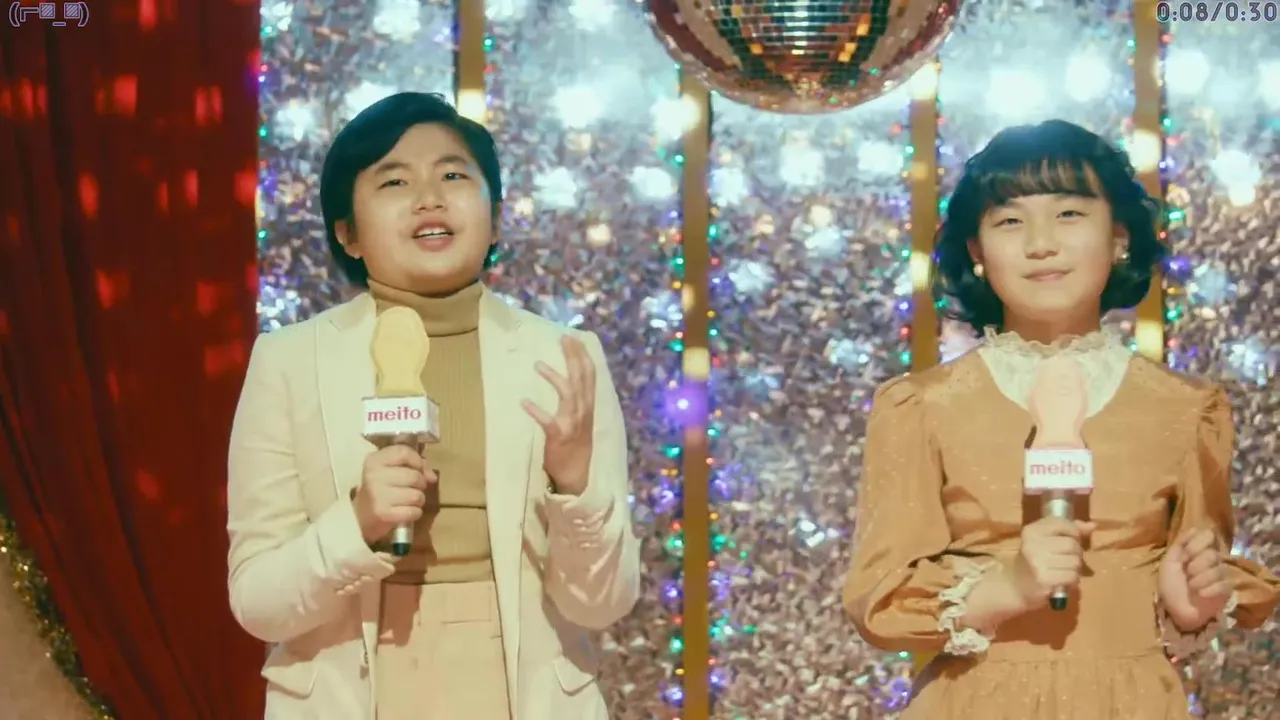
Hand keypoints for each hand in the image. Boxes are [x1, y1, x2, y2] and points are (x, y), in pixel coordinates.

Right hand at [353, 445, 435, 544]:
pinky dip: (415, 513)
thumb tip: (432, 477)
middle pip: (414, 476)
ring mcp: (378, 495)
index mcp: (374, 460)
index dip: (417, 461)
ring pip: (416, 495)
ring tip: (409, 501)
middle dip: (420, 484)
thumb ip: (413, 465)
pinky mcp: (383, 514)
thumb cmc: (381, 488)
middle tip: (412, 488)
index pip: (404, 452)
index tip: (418, 469)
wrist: (361, 516)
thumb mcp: (391, 469)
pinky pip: (413, 511)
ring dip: (418, 500)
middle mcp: (374, 475)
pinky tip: (406, 512)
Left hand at [521, 335, 596, 495]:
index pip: (589, 374)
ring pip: (567, 394)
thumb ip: (579, 399)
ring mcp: (572, 423)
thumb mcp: (583, 419)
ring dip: (553, 377)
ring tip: (537, 365)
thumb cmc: (576, 445)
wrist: (576, 475)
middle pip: (580, 378)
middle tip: (563, 339)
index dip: (582, 355)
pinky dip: (536, 411)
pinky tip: (524, 401)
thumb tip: (572, 378)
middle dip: (573, 357)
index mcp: (588, 405)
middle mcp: (583, 410)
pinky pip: (547, 421)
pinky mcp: (558, 436)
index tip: (573, 338)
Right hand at [1007, 517, 1094, 610]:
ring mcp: (1038, 563)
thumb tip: (1092, 526)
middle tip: (1066, 558)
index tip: (1070, 538)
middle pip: (1072, 544)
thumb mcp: (1044, 539)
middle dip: (1076, 552)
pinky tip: (1063, 580)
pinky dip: (1072, 579)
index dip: (1073, 531)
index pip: (1061, 523)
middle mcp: (1033, 545)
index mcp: (1031, 531)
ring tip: (1064, 570)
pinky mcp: (1045, 580)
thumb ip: (1068, 529)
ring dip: (1074, 568)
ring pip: (1075, 561)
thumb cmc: (1033, 560)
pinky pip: (1073, 576)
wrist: (1015, 587)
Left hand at [1158, 527, 1231, 630]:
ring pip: (1218, 570)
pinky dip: (1210, 589)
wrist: (1174, 609)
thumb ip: (1180, 544)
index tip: (1184, 555)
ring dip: (1200, 578)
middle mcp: (1212, 560)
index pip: (1208, 536)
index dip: (1197, 544)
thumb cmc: (1170, 585)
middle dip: (1196, 564)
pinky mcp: (1226, 591)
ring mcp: (1220, 576)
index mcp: (1198, 551)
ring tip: (1191, 586)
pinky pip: (1224, 585)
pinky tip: (1200, 594)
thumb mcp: (1169, 562)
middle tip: (1187, 573)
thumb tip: (1194, 528)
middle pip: (1213, 554)